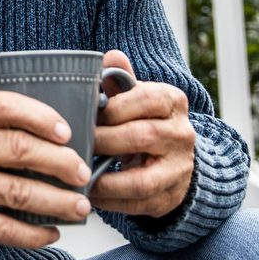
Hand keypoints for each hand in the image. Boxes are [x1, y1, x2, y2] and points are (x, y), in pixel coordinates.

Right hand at [0, 90, 94, 247]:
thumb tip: (52, 135)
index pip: (4, 106)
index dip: (41, 117)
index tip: (67, 131)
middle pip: (19, 150)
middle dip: (61, 163)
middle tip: (83, 172)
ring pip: (18, 193)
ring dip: (57, 202)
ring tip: (80, 206)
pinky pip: (3, 229)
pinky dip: (32, 234)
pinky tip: (51, 232)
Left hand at [89, 50, 195, 219]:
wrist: (174, 159)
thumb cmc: (145, 121)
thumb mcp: (136, 97)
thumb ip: (121, 81)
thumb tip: (110, 57)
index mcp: (172, 101)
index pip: (145, 98)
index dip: (113, 108)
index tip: (88, 114)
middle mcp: (182, 134)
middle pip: (142, 137)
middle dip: (104, 141)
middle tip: (77, 143)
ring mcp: (179, 168)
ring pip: (142, 179)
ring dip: (105, 179)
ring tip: (79, 173)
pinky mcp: (169, 196)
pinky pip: (137, 203)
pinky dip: (109, 201)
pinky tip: (89, 194)